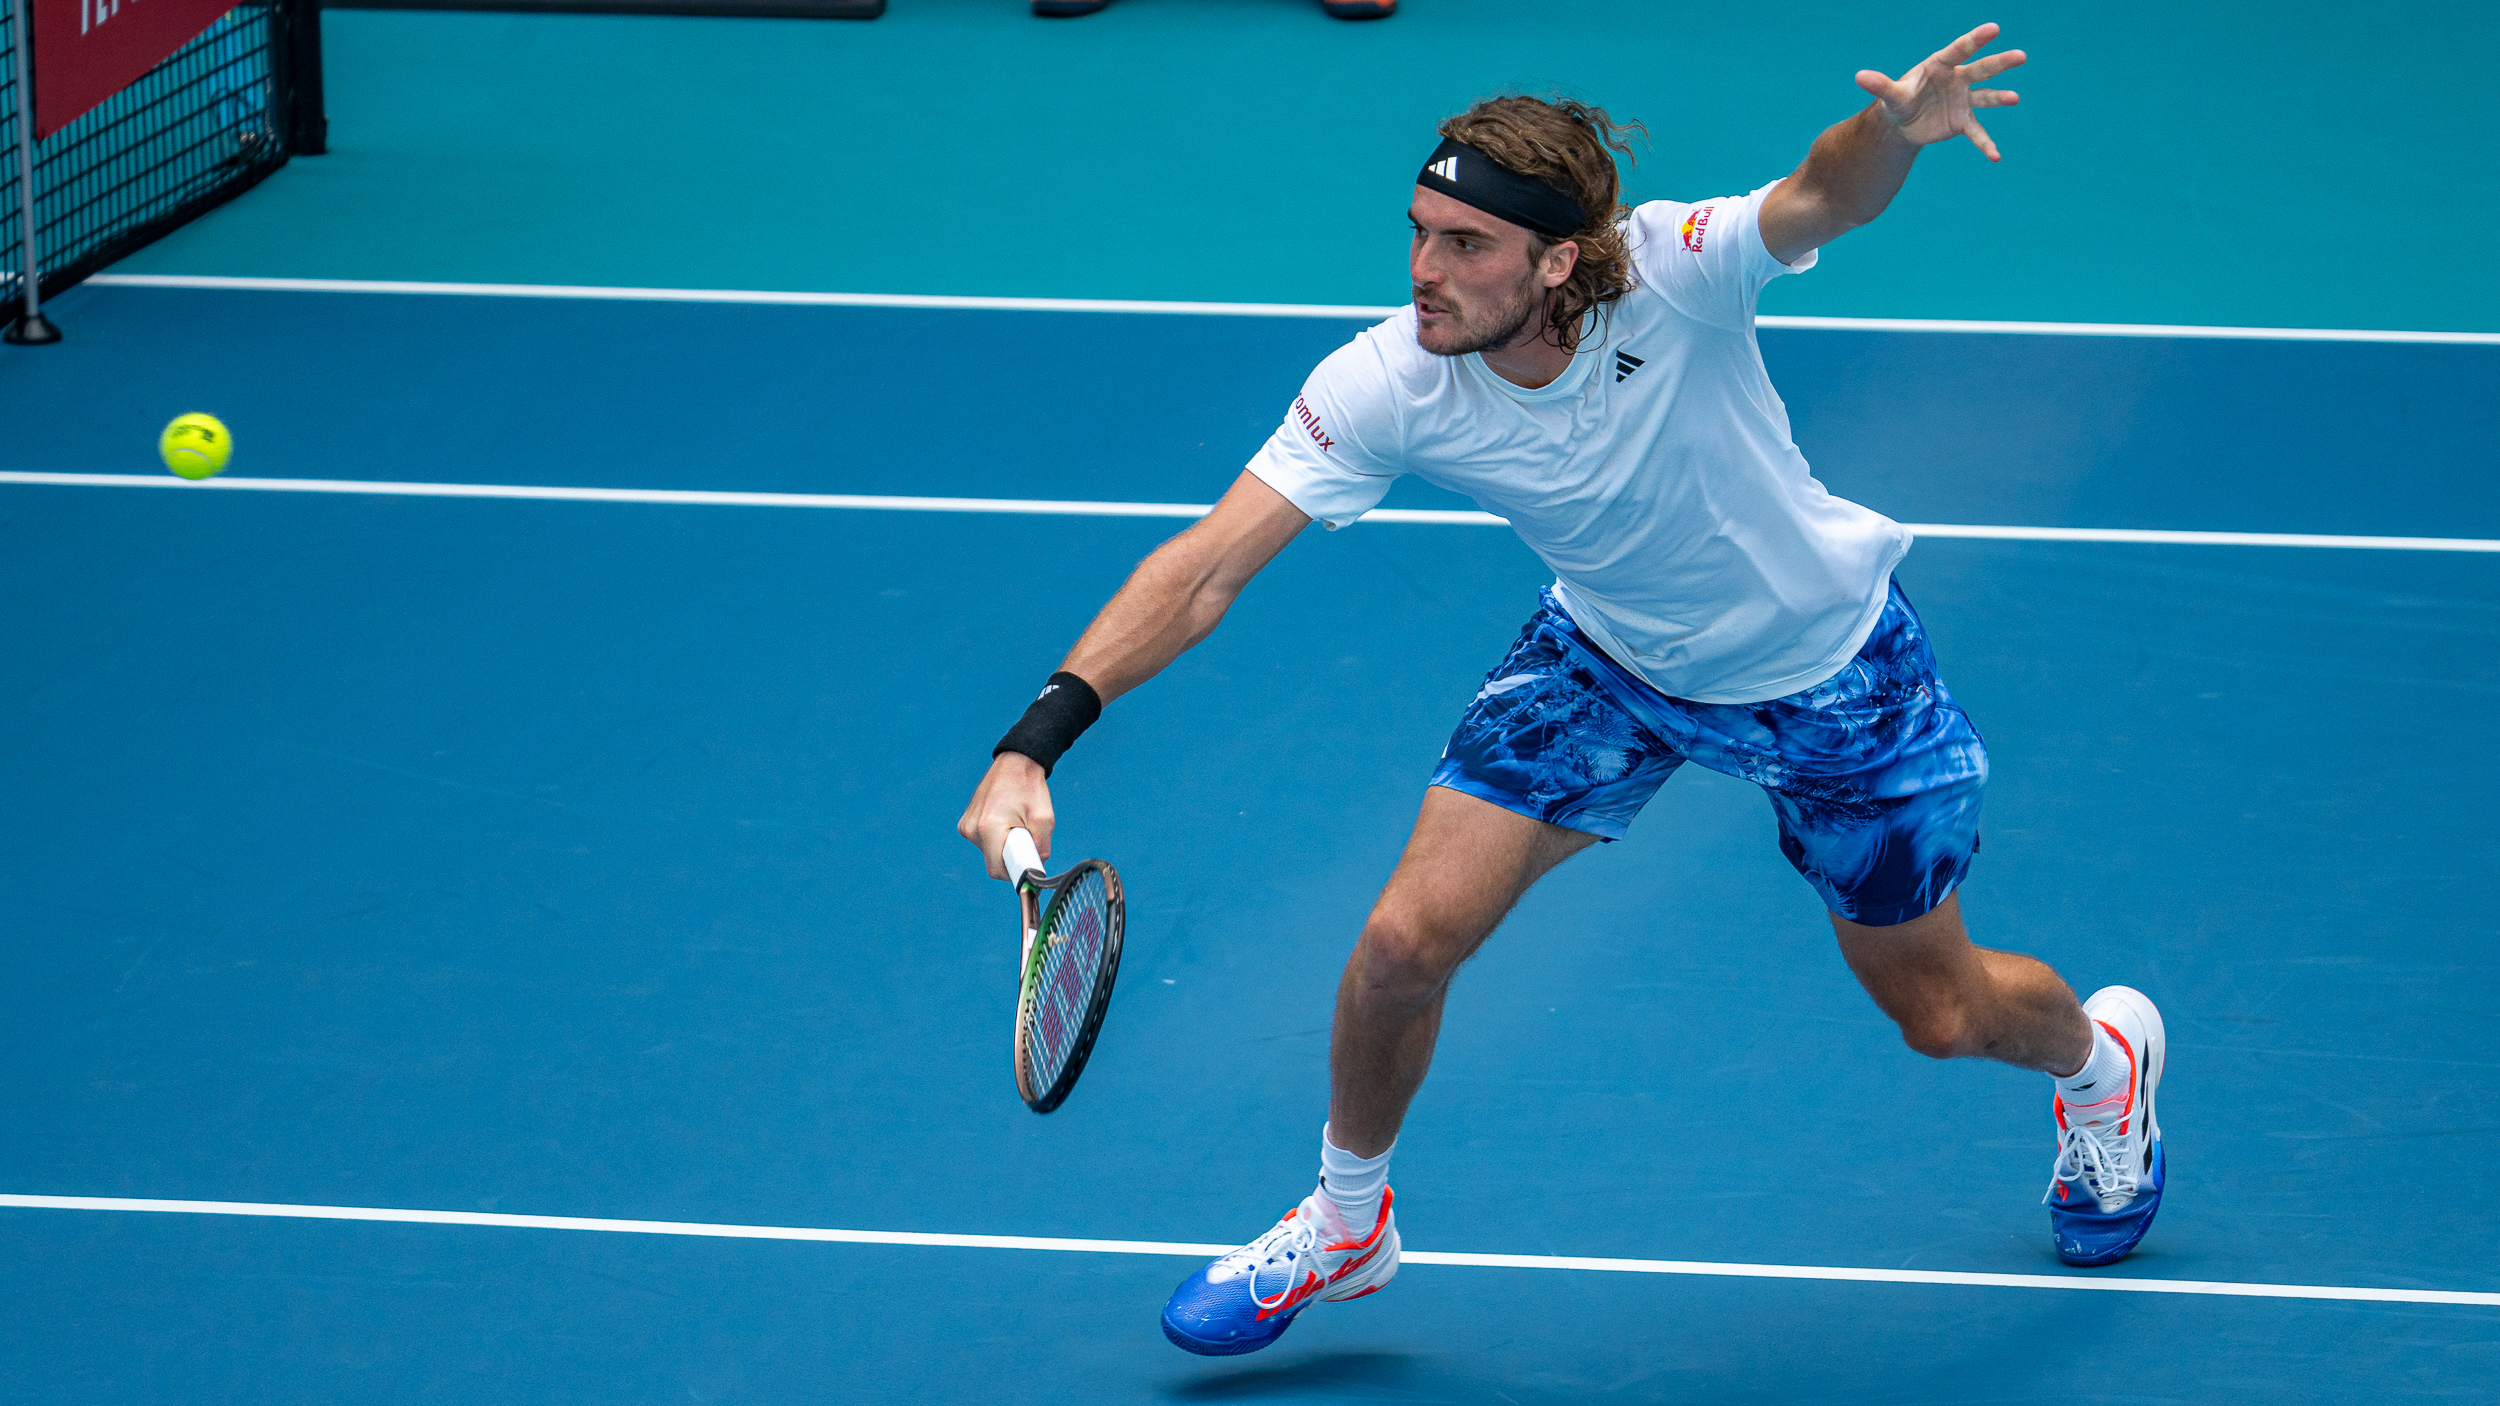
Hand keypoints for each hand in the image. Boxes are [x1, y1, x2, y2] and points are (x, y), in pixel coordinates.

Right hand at [958, 752, 1053, 879]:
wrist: (1015, 762)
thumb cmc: (1030, 787)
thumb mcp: (1045, 819)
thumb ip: (1041, 848)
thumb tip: (1035, 869)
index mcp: (989, 827)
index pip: (997, 869)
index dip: (1015, 872)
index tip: (1028, 864)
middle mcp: (972, 828)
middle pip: (993, 862)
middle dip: (1012, 857)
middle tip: (1026, 838)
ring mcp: (966, 825)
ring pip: (989, 852)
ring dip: (1004, 846)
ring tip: (1016, 824)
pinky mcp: (965, 823)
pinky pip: (984, 842)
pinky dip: (997, 838)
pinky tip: (1006, 820)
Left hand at [1856, 22, 2024, 161]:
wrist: (1904, 122)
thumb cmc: (1900, 99)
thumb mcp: (1891, 94)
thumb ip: (1880, 85)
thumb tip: (1859, 76)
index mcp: (1941, 66)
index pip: (1960, 50)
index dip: (1975, 40)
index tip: (1994, 29)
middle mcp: (1958, 79)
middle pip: (1981, 69)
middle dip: (2000, 63)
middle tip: (2021, 56)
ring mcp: (1964, 100)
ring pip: (1986, 96)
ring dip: (2000, 98)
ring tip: (2014, 98)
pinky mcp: (1963, 122)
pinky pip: (1977, 133)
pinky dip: (1985, 144)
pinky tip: (1995, 156)